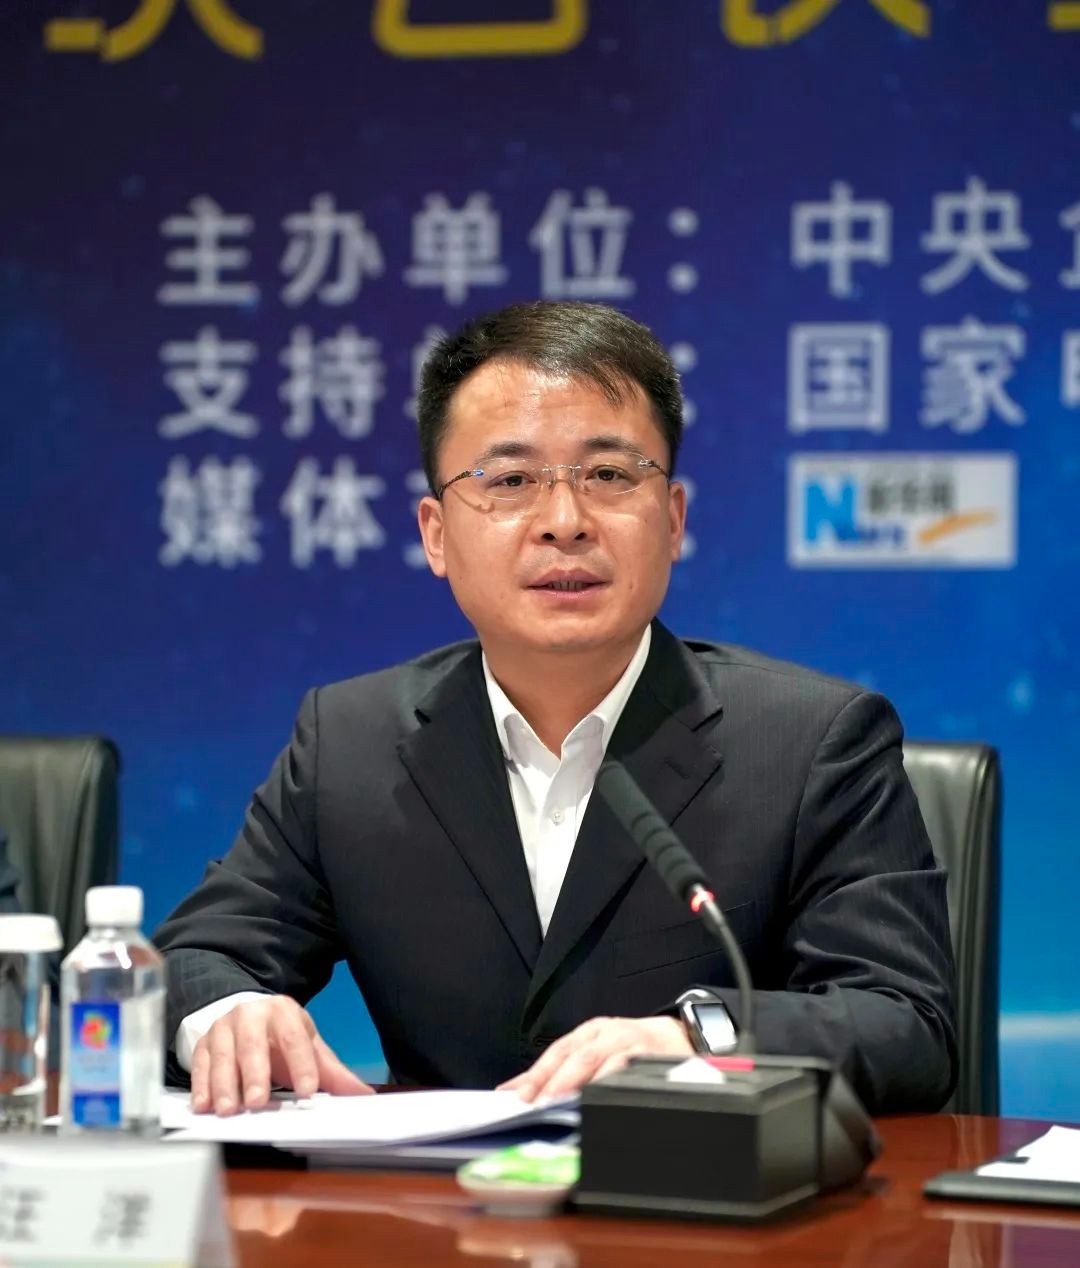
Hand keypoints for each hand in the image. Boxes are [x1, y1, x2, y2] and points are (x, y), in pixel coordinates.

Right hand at [190, 995, 372, 1114]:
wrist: (247, 1016)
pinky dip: (201, 1086)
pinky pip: (199, 1064)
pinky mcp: (203, 1043)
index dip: (302, 1064)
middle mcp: (251, 1015)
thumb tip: (363, 1095)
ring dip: (224, 1084)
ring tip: (229, 1110)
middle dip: (256, 1074)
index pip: (294, 1037)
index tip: (308, 1090)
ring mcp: (224, 1028)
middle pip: (253, 1044)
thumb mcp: (308, 1047)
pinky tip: (204, 1106)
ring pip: (222, 1055)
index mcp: (283, 1012)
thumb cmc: (280, 1036)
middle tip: (258, 1102)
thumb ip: (332, 1072)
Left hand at [497, 1016, 693, 1102]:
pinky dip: (612, 1084)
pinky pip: (628, 1069)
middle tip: (538, 1105)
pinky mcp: (651, 1057)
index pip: (558, 1051)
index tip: (518, 1096)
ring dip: (579, 1084)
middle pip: (576, 1055)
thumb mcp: (595, 1052)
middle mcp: (608, 1033)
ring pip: (600, 1061)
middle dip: (555, 1080)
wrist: (680, 1037)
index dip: (538, 1073)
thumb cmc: (632, 1049)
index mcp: (590, 1032)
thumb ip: (559, 1072)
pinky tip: (601, 1100)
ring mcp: (630, 1043)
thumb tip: (514, 1092)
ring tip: (562, 1105)